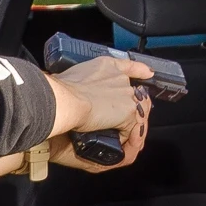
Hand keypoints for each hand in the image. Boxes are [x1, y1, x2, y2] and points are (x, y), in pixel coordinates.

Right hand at [44, 56, 153, 171]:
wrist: (65, 101)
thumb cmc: (59, 90)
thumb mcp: (68, 77)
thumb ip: (77, 81)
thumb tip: (66, 87)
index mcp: (106, 66)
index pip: (128, 66)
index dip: (138, 70)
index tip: (146, 73)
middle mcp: (120, 78)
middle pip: (132, 93)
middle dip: (126, 106)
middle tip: (113, 119)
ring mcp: (127, 95)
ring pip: (134, 112)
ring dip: (126, 123)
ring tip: (114, 132)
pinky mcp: (128, 112)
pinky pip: (131, 128)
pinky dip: (124, 136)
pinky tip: (115, 139)